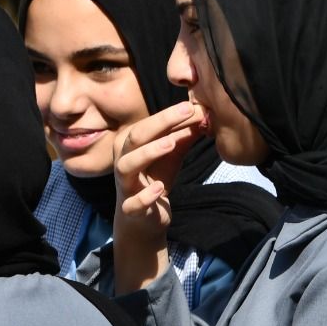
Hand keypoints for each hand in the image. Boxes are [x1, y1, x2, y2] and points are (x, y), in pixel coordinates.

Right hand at [114, 100, 207, 229]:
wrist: (143, 219)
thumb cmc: (154, 179)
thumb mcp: (170, 155)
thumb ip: (183, 135)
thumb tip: (204, 113)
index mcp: (129, 145)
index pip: (146, 124)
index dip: (168, 115)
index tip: (191, 106)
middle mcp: (122, 161)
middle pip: (135, 137)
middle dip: (160, 123)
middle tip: (186, 112)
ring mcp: (124, 185)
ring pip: (127, 165)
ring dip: (148, 153)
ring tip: (171, 143)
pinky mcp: (131, 209)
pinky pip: (133, 202)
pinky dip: (146, 195)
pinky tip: (160, 188)